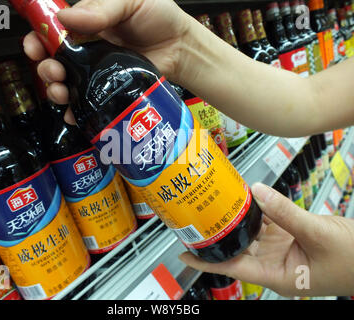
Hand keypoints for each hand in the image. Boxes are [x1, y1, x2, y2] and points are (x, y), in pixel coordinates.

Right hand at [23, 0, 193, 121]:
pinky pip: (89, 102)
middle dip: (46, 69)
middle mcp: (90, 49)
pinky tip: (73, 113)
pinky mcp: (110, 90)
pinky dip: (77, 111)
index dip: (39, 38)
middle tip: (53, 72)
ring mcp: (99, 72)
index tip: (34, 46)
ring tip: (61, 93)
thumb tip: (67, 18)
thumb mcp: (130, 1)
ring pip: (69, 84)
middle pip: (56, 61)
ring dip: (57, 90)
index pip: (55, 31)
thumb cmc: (159, 18)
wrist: (181, 46)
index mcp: (89, 23)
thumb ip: (101, 8)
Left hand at [179, 182, 353, 296]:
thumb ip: (284, 212)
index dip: (206, 262)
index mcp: (276, 275)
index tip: (184, 253)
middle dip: (217, 236)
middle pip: (237, 249)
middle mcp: (273, 263)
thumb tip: (257, 192)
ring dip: (235, 221)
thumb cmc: (352, 260)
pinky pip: (266, 222)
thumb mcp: (316, 233)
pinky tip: (243, 198)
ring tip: (214, 207)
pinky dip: (255, 211)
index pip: (233, 268)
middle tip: (195, 221)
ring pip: (250, 233)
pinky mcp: (288, 235)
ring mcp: (280, 248)